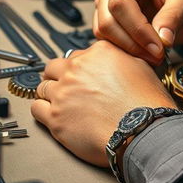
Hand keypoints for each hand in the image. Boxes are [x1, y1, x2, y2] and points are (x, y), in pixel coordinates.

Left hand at [31, 40, 175, 166]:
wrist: (143, 129)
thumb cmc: (146, 103)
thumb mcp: (142, 66)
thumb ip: (122, 58)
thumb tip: (115, 62)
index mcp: (98, 52)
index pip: (78, 54)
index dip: (80, 67)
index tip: (83, 76)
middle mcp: (77, 69)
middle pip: (54, 67)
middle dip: (59, 76)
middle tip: (68, 88)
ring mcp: (63, 93)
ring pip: (43, 87)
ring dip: (50, 94)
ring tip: (62, 103)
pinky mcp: (55, 117)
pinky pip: (36, 109)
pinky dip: (42, 111)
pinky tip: (53, 114)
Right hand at [93, 0, 182, 64]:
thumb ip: (174, 15)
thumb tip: (161, 39)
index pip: (120, 2)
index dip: (137, 28)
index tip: (158, 47)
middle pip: (107, 20)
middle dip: (132, 43)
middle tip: (157, 56)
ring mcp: (109, 3)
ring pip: (103, 33)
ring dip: (128, 49)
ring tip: (154, 56)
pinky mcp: (112, 21)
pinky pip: (108, 40)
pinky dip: (125, 52)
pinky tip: (146, 54)